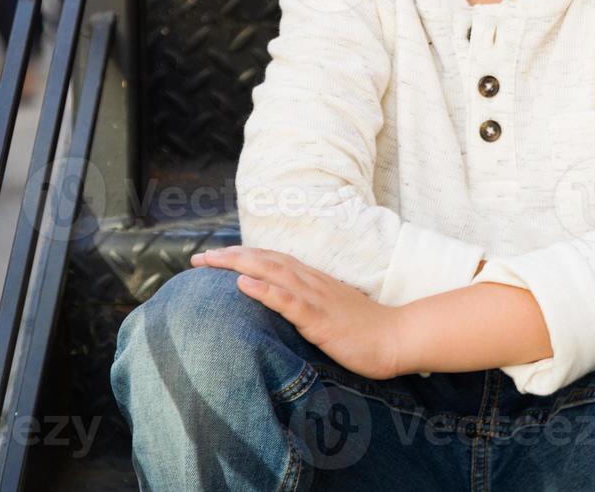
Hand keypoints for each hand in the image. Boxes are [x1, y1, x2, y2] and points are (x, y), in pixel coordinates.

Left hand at [191, 245, 400, 380]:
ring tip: (212, 261)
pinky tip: (244, 285)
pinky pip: (289, 301)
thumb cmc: (365, 330)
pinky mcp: (320, 319)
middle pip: (266, 260)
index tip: (213, 257)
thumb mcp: (331, 312)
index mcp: (314, 281)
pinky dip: (265, 291)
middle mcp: (312, 282)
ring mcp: (316, 298)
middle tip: (199, 257)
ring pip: (273, 273)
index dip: (242, 255)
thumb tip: (284, 307)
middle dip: (231, 256)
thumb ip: (308, 305)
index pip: (272, 260)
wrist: (396, 338)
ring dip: (240, 264)